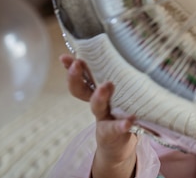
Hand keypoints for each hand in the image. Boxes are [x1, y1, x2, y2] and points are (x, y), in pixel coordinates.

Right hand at [60, 55, 137, 177]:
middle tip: (77, 64)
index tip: (65, 57)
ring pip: (97, 107)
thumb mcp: (116, 92)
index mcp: (96, 92)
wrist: (119, 145)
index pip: (80, 77)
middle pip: (82, 91)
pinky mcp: (117, 132)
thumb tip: (114, 50)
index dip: (71, 68)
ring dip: (99, 96)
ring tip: (106, 85)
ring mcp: (106, 118)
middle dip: (76, 77)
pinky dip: (123, 123)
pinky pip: (118, 127)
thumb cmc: (120, 110)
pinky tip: (130, 119)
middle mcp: (98, 104)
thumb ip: (112, 76)